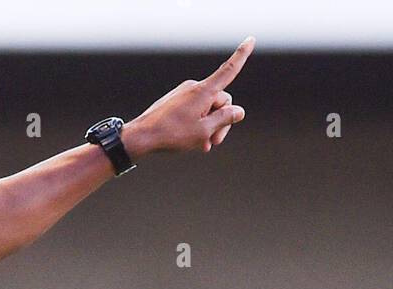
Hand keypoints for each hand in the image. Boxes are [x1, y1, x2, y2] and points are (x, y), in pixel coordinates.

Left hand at [122, 36, 253, 157]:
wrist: (142, 137)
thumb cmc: (172, 134)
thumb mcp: (205, 131)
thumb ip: (225, 119)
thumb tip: (238, 111)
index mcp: (203, 91)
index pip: (228, 70)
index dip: (242, 56)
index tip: (251, 39)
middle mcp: (194, 88)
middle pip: (221, 102)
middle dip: (222, 122)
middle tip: (214, 141)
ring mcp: (184, 94)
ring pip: (208, 109)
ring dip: (209, 127)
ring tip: (202, 145)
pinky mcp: (176, 101)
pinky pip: (195, 110)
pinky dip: (198, 125)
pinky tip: (193, 140)